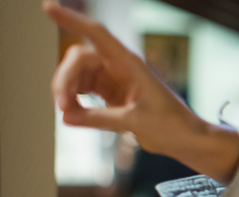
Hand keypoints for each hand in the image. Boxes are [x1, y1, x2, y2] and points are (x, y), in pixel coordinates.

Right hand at [43, 2, 238, 181]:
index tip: (48, 8)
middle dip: (65, 80)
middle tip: (63, 107)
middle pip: (79, 59)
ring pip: (78, 76)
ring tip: (70, 114)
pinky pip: (84, 91)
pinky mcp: (112, 95)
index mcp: (130, 63)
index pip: (96, 33)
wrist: (187, 139)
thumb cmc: (172, 125)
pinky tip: (75, 115)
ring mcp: (114, 80)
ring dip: (68, 92)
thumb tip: (66, 117)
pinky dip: (75, 102)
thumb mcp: (135, 121)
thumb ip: (100, 119)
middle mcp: (120, 67)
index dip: (71, 19)